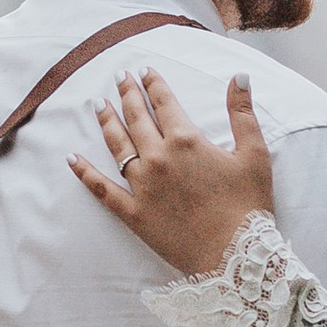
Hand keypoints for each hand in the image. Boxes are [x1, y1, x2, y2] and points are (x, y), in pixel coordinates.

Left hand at [71, 69, 276, 274]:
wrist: (234, 256)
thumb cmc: (249, 207)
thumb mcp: (254, 154)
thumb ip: (243, 112)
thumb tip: (238, 76)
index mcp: (186, 140)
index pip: (164, 102)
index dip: (153, 83)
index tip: (144, 70)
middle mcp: (158, 158)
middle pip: (137, 118)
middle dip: (127, 94)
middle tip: (119, 78)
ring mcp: (142, 185)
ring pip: (117, 145)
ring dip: (107, 122)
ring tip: (98, 104)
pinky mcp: (133, 213)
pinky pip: (102, 189)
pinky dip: (84, 173)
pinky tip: (72, 158)